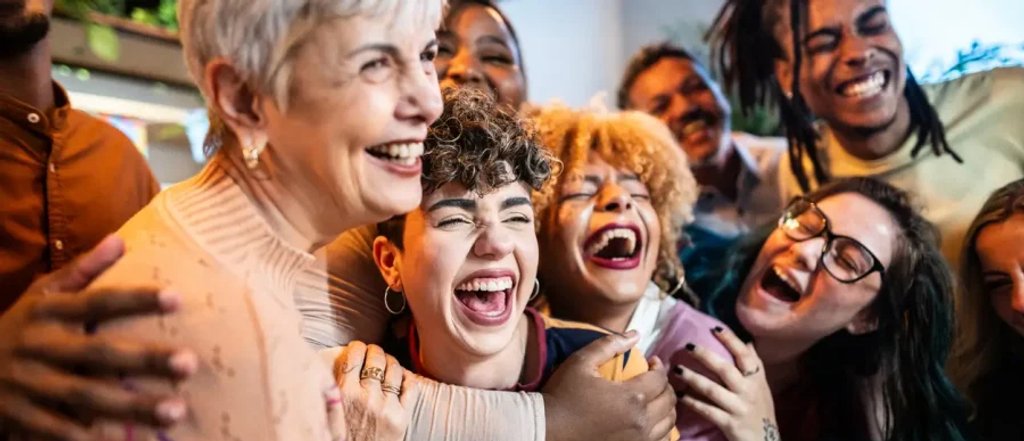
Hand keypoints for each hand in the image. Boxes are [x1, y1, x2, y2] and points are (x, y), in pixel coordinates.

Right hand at [0, 235, 197, 440]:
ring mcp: (27, 384)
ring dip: (131, 406)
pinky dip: (84, 437)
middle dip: (145, 360)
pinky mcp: (17, 417)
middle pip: (98, 353)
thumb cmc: (16, 330)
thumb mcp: (39, 296)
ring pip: (85, 395)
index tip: (177, 298)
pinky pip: (55, 430)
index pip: (97, 302)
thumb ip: (81, 271)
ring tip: (176, 411)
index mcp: (46, 312)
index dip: (135, 300)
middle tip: (190, 363)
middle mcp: (37, 346)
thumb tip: (120, 240)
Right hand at [332, 341, 418, 440]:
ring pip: (395, 369)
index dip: (357, 346)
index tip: (358, 347)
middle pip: (376, 358)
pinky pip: (411, 387)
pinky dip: (408, 377)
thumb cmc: (341, 437)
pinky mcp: (402, 416)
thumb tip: (337, 363)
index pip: (354, 355)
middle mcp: (366, 396)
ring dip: (392, 361)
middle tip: (375, 353)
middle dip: (376, 351)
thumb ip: (334, 390)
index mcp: (344, 394)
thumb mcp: (328, 413)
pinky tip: (403, 376)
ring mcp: (387, 405)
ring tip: (389, 362)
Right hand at [543, 331, 675, 440]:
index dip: (659, 366)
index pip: (660, 379)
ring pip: (669, 423)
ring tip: (655, 399)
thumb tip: (636, 334)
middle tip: (654, 379)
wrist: (546, 429)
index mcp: (631, 397)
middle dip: (665, 385)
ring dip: (666, 408)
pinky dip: (661, 429)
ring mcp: (637, 440)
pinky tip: (651, 422)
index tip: (652, 361)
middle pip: (669, 400)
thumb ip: (610, 344)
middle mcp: (640, 421)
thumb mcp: (581, 361)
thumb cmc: (562, 394)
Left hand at [674, 327, 777, 440]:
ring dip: (693, 378)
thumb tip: (747, 341)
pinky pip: (708, 411)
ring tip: (677, 370)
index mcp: (757, 379)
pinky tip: (680, 396)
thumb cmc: (760, 411)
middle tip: (688, 345)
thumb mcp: (761, 387)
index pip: (745, 355)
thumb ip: (754, 365)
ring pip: (713, 390)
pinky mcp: (730, 424)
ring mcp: (740, 408)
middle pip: (726, 370)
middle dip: (705, 356)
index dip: (730, 340)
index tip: (714, 328)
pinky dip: (693, 403)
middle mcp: (749, 391)